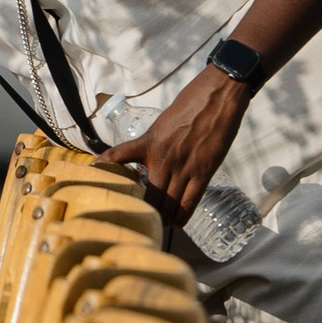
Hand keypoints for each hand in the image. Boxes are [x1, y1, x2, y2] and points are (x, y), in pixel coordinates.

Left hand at [96, 68, 250, 222]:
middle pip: (147, 195)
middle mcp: (163, 160)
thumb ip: (148, 144)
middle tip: (139, 219)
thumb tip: (141, 161)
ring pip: (168, 204)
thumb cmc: (189, 106)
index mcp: (148, 144)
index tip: (104, 189)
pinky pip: (190, 202)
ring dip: (163, 217)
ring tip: (158, 225)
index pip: (117, 159)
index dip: (108, 174)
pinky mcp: (203, 172)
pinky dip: (182, 216)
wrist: (217, 97)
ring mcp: (184, 168)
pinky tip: (177, 224)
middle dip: (142, 210)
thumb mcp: (159, 124)